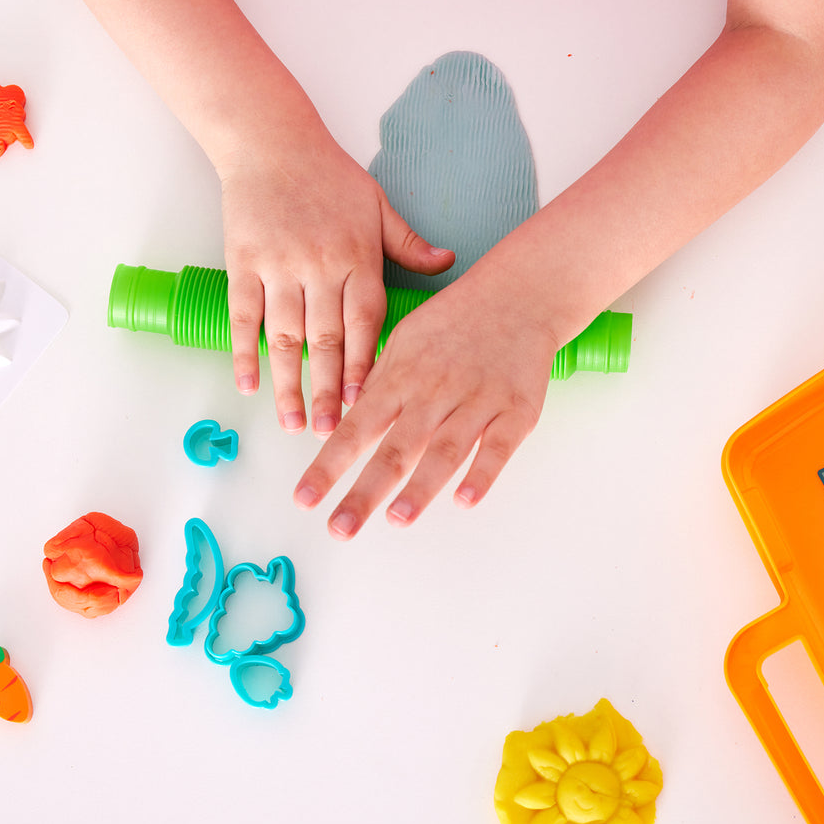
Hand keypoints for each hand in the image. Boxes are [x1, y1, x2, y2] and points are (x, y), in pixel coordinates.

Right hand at [219, 131, 452, 436]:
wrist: (270, 140)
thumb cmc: (329, 176)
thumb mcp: (378, 205)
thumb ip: (409, 242)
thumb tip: (448, 262)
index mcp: (357, 258)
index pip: (365, 324)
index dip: (366, 368)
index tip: (366, 406)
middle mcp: (320, 266)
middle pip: (326, 340)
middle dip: (329, 391)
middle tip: (330, 434)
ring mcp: (278, 266)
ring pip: (284, 336)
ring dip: (288, 384)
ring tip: (292, 423)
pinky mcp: (243, 263)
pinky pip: (243, 316)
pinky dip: (244, 352)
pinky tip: (247, 386)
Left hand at [292, 273, 560, 538]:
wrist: (518, 295)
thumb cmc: (454, 321)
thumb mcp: (403, 341)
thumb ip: (378, 386)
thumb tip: (346, 425)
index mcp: (400, 378)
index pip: (355, 429)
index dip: (328, 466)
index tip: (305, 500)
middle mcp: (434, 392)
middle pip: (395, 449)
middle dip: (364, 493)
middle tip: (341, 529)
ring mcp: (477, 402)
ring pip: (445, 450)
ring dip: (420, 488)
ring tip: (397, 519)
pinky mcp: (516, 411)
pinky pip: (498, 447)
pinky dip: (483, 474)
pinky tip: (465, 500)